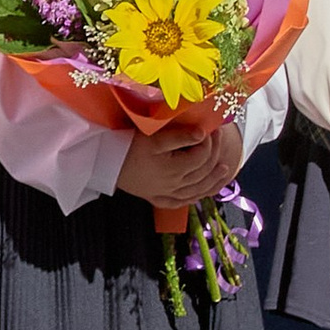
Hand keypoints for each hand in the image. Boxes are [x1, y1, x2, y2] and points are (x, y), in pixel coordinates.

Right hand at [120, 113, 245, 208]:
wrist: (104, 163)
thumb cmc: (126, 146)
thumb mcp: (152, 138)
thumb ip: (179, 136)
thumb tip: (203, 134)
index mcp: (173, 169)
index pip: (201, 156)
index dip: (210, 142)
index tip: (212, 128)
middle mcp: (174, 185)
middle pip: (203, 172)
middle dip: (214, 154)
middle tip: (218, 139)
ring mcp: (167, 194)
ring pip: (199, 190)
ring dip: (214, 180)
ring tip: (225, 169)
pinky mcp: (159, 199)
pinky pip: (185, 201)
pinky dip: (199, 197)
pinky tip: (205, 192)